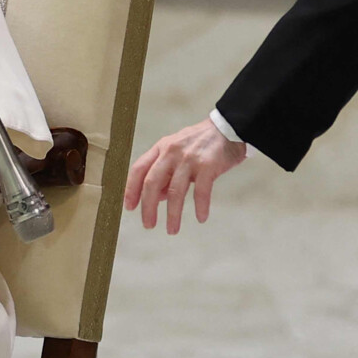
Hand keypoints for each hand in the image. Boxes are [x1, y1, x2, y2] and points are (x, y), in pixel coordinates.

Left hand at [123, 118, 246, 234]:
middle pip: (152, 183)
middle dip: (148, 207)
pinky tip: (201, 218)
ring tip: (172, 230)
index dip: (131, 190)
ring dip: (173, 215)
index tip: (129, 207)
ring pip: (175, 192)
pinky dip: (200, 207)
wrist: (228, 127)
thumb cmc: (201, 143)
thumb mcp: (176, 151)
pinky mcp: (208, 165)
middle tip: (148, 225)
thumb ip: (165, 172)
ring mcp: (189, 159)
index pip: (138, 170)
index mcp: (161, 148)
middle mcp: (172, 152)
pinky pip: (201, 192)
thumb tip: (157, 198)